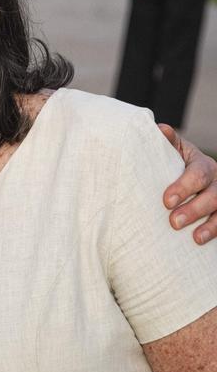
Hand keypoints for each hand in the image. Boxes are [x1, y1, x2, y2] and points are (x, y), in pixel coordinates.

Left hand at [160, 123, 216, 243]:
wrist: (189, 176)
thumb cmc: (175, 164)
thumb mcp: (174, 152)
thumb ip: (168, 143)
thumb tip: (160, 129)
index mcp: (203, 164)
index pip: (198, 174)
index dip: (183, 187)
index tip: (166, 201)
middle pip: (213, 196)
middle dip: (194, 209)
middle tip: (174, 222)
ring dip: (211, 226)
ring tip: (195, 238)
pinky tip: (203, 242)